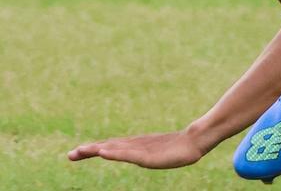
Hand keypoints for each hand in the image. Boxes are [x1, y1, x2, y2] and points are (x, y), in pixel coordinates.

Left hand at [68, 128, 202, 168]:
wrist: (194, 142)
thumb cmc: (177, 148)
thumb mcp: (156, 154)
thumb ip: (145, 153)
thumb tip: (137, 153)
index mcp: (134, 146)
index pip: (109, 147)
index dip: (92, 149)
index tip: (74, 153)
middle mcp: (134, 145)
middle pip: (108, 147)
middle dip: (88, 150)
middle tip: (70, 155)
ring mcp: (141, 149)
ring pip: (114, 149)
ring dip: (97, 149)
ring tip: (81, 150)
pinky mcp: (147, 154)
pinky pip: (128, 154)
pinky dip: (114, 152)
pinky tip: (104, 152)